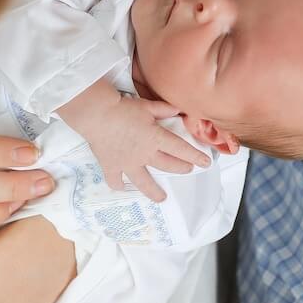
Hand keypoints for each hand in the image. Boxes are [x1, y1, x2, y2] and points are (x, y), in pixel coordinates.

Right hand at [61, 83, 208, 202]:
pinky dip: (119, 185)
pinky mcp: (111, 166)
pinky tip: (123, 187)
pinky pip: (116, 180)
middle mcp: (144, 154)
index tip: (206, 163)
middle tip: (187, 170)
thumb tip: (178, 110)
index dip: (196, 156)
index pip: (181, 149)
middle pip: (168, 165)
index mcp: (156, 138)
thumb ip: (164, 109)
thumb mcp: (147, 105)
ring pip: (144, 182)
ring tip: (162, 198)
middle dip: (180, 168)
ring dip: (154, 191)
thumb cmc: (123, 108)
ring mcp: (128, 163)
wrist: (97, 114)